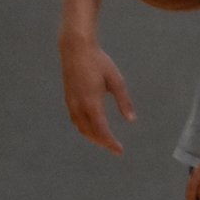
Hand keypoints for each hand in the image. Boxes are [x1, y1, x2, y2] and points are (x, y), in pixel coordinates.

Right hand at [60, 39, 135, 154]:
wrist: (75, 48)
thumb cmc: (98, 62)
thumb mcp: (116, 80)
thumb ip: (124, 101)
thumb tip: (131, 120)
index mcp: (91, 101)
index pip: (100, 129)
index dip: (109, 142)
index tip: (119, 150)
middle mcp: (78, 104)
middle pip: (89, 131)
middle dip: (102, 142)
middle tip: (115, 148)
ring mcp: (70, 101)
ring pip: (80, 127)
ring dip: (92, 137)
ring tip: (105, 141)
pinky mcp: (68, 97)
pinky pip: (75, 119)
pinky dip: (84, 128)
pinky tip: (92, 128)